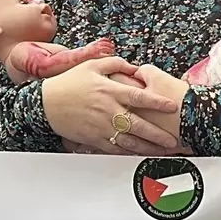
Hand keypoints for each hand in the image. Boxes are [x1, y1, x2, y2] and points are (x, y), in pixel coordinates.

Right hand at [41, 57, 181, 154]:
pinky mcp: (94, 139)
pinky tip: (141, 156)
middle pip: (139, 125)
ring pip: (130, 142)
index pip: (139, 97)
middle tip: (174, 140)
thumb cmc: (69, 83)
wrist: (46, 104)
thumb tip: (134, 66)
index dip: (157, 102)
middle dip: (159, 135)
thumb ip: (116, 63)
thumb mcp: (91, 65)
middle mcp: (108, 111)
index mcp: (110, 91)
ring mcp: (102, 127)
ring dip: (149, 148)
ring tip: (164, 152)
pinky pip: (116, 149)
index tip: (172, 106)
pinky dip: (130, 154)